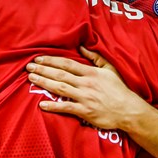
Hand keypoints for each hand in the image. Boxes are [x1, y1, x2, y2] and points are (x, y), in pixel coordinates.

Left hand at [25, 46, 143, 129]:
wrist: (128, 110)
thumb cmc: (119, 89)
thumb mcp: (110, 69)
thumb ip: (95, 57)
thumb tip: (82, 46)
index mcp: (91, 73)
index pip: (67, 64)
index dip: (51, 60)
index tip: (39, 59)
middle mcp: (86, 84)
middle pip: (60, 75)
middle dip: (43, 70)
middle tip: (29, 67)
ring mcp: (84, 98)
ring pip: (60, 88)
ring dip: (44, 83)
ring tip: (31, 79)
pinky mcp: (85, 111)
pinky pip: (66, 107)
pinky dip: (53, 106)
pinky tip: (42, 104)